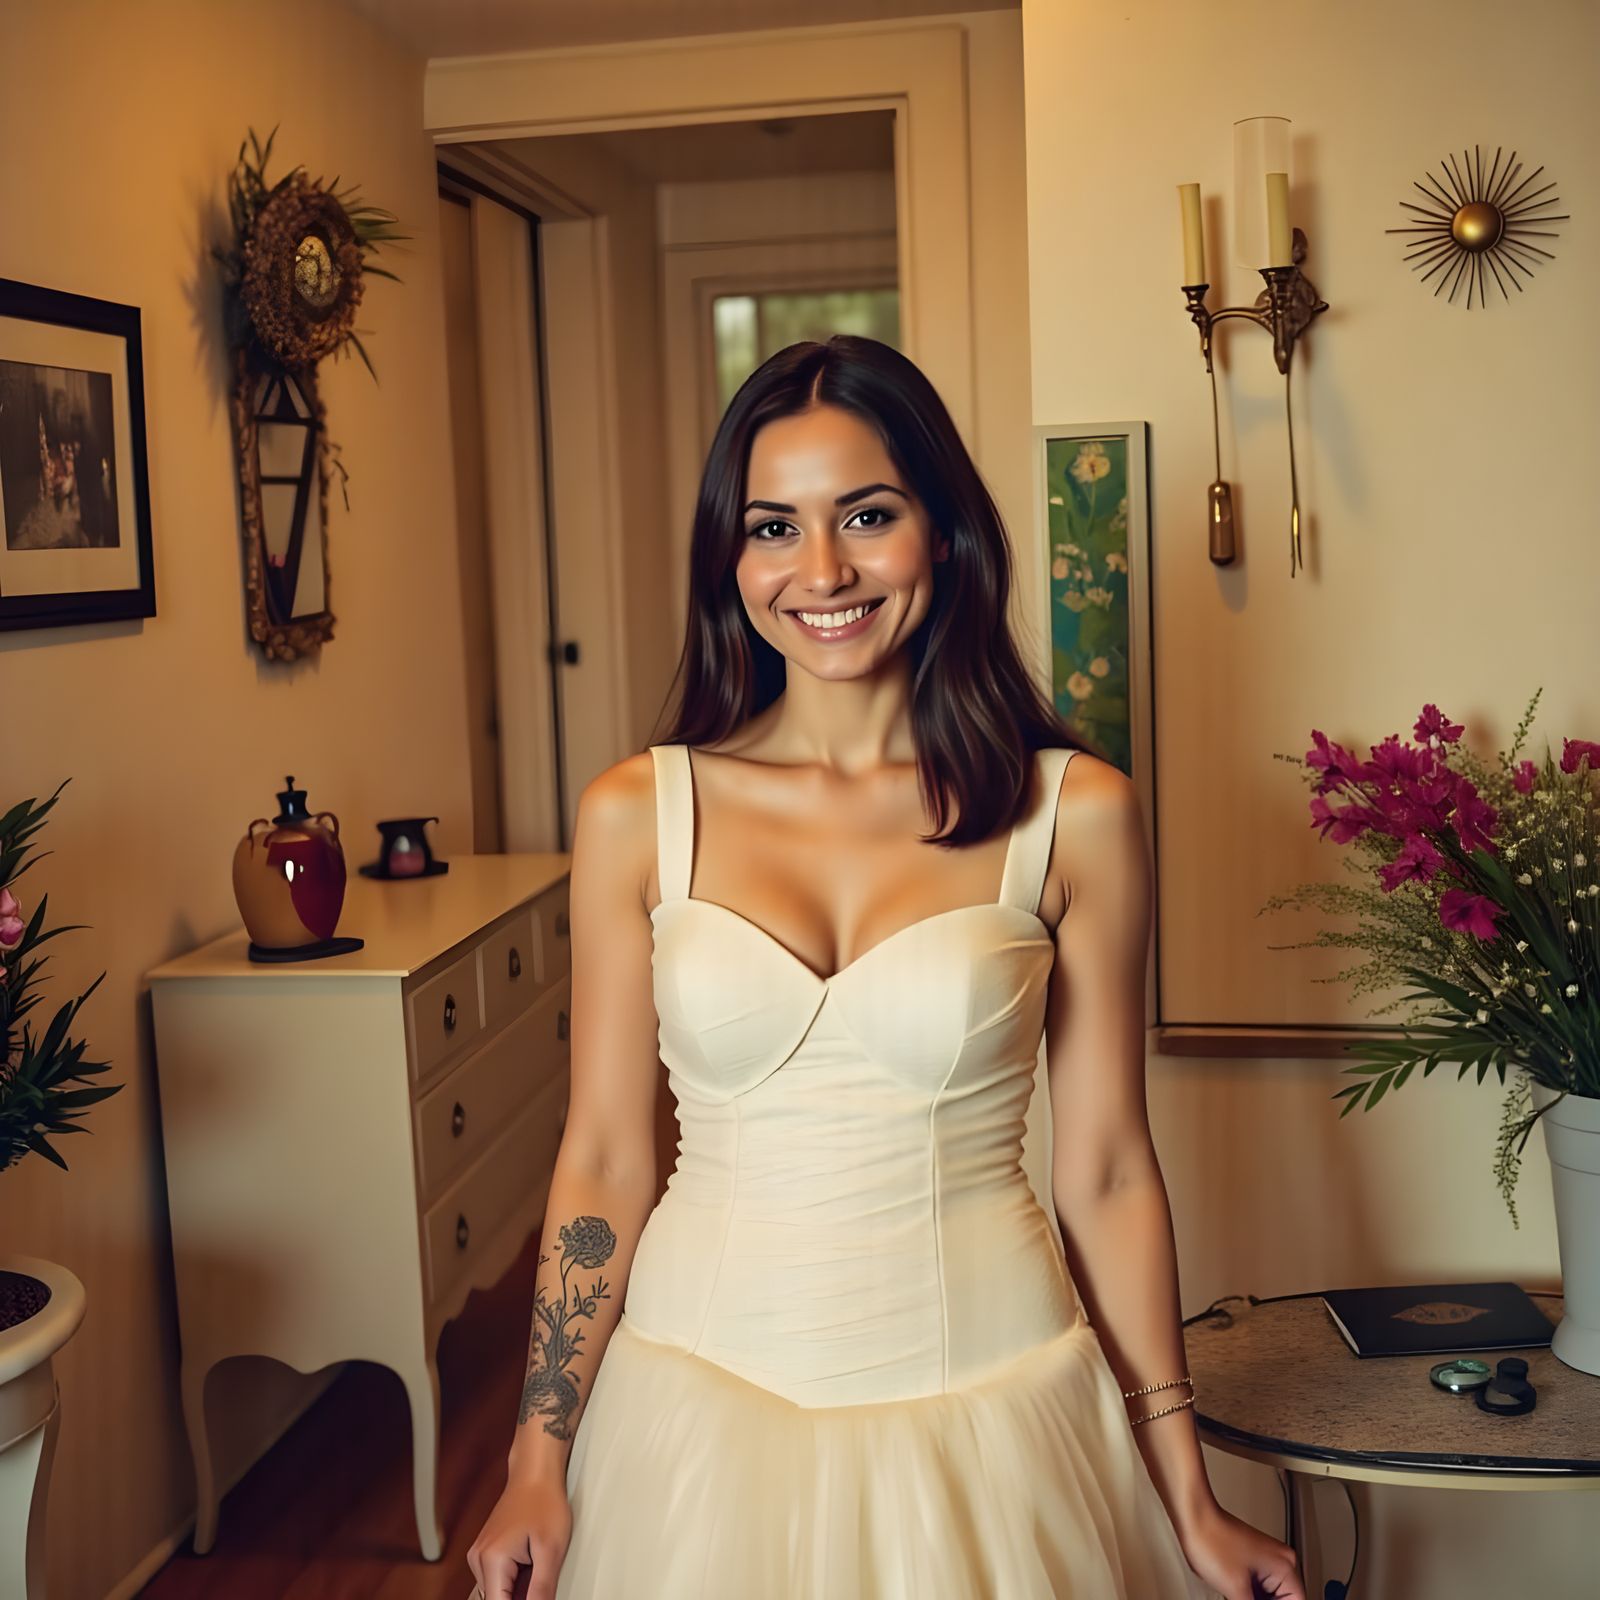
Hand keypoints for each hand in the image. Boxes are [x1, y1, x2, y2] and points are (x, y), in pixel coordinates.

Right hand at [466, 1474, 572, 1599]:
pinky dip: (515, 1579)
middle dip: (520, 1596)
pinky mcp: (486, 1552)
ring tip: (536, 1565)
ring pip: (498, 1591)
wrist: (535, 1471)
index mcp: (491, 1561)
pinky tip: (530, 1562)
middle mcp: (478, 1560)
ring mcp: (480, 1555)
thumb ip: (542, 1589)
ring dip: (518, 1589)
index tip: (535, 1595)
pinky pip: (498, 1579)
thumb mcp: (551, 1549)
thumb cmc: (543, 1500)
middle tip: (538, 1572)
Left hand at [1175, 1501, 1304, 1599]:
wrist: (1192, 1517)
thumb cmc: (1211, 1539)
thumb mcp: (1236, 1590)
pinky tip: (1235, 1594)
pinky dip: (1250, 1595)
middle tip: (1244, 1599)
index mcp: (1285, 1566)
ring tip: (1237, 1594)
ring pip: (1269, 1595)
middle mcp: (1280, 1560)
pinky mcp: (1252, 1559)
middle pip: (1283, 1599)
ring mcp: (1266, 1558)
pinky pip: (1259, 1586)